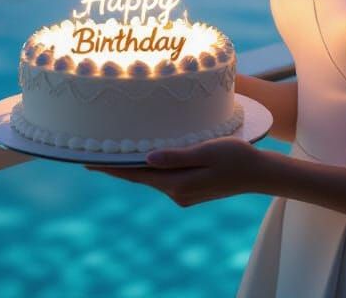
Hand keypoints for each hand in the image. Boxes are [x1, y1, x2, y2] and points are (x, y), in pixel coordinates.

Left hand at [83, 136, 267, 206]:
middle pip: (139, 177)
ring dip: (134, 166)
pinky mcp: (190, 189)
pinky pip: (163, 177)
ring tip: (114, 151)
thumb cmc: (236, 156)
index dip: (111, 168)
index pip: (135, 175)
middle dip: (117, 166)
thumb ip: (177, 156)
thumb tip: (146, 158)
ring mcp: (183, 193)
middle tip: (92, 152)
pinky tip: (145, 157)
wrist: (259, 173)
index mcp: (177, 184)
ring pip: (151, 178)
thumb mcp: (206, 151)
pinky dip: (150, 167)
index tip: (87, 161)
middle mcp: (177, 192)